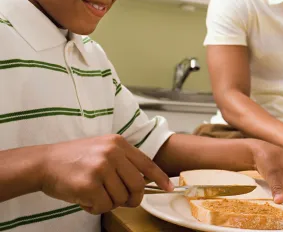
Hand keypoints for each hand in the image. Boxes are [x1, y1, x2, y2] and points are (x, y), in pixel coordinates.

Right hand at [40, 135, 172, 214]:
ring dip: (109, 202)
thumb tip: (143, 181)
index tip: (169, 188)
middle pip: (137, 185)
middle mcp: (112, 153)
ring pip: (121, 197)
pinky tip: (84, 198)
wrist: (44, 162)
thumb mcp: (103, 149)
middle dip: (133, 198)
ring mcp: (101, 167)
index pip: (146, 163)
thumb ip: (123, 161)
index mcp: (118, 143)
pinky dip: (95, 207)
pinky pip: (104, 205)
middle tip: (121, 200)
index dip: (160, 178)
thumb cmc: (74, 159)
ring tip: (94, 193)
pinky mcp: (89, 184)